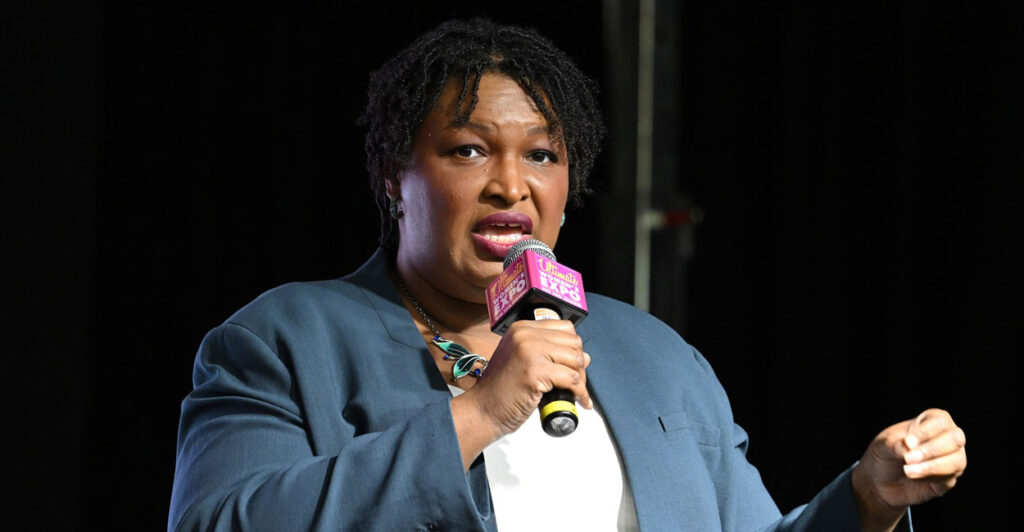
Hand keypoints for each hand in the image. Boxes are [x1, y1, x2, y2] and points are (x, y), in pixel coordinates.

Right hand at [450, 319, 590, 467]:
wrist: (482, 410)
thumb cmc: (501, 390)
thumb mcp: (520, 359)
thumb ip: (546, 352)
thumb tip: (584, 356)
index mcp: (522, 329)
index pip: (564, 327)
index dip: (573, 348)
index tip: (572, 365)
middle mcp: (525, 335)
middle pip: (573, 342)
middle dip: (579, 364)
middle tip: (575, 383)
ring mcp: (530, 352)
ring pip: (576, 359)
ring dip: (581, 379)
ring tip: (575, 392)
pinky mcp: (536, 372)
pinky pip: (573, 380)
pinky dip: (580, 393)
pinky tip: (579, 402)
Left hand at [852, 408, 966, 530]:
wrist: (880, 479)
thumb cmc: (885, 453)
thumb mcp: (881, 444)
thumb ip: (893, 443)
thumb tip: (908, 447)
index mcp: (931, 421)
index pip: (940, 421)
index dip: (925, 432)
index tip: (908, 442)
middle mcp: (947, 438)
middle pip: (955, 439)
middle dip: (932, 450)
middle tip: (908, 459)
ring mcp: (952, 459)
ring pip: (956, 461)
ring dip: (932, 467)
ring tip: (907, 471)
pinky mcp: (948, 479)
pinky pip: (948, 479)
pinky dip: (930, 478)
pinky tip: (913, 477)